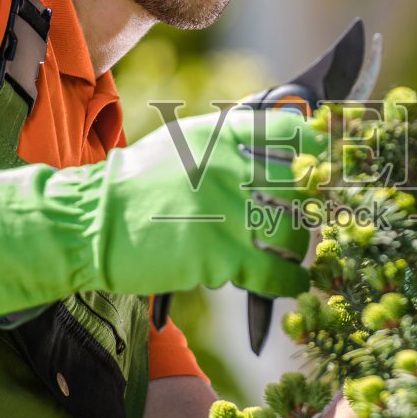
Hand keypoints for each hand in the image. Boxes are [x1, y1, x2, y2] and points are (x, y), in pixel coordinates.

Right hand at [0, 108, 320, 316]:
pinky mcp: (217, 255)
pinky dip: (291, 282)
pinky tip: (293, 285)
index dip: (318, 152)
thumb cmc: (138, 185)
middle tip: (312, 220)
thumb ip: (231, 142)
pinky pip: (275, 273)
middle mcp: (230, 166)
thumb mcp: (185, 143)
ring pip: (293, 233)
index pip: (294, 132)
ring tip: (292, 256)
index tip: (325, 169)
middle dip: (312, 208)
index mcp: (222, 134)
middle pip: (302, 188)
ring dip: (298, 249)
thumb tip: (282, 141)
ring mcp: (225, 211)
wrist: (91, 223)